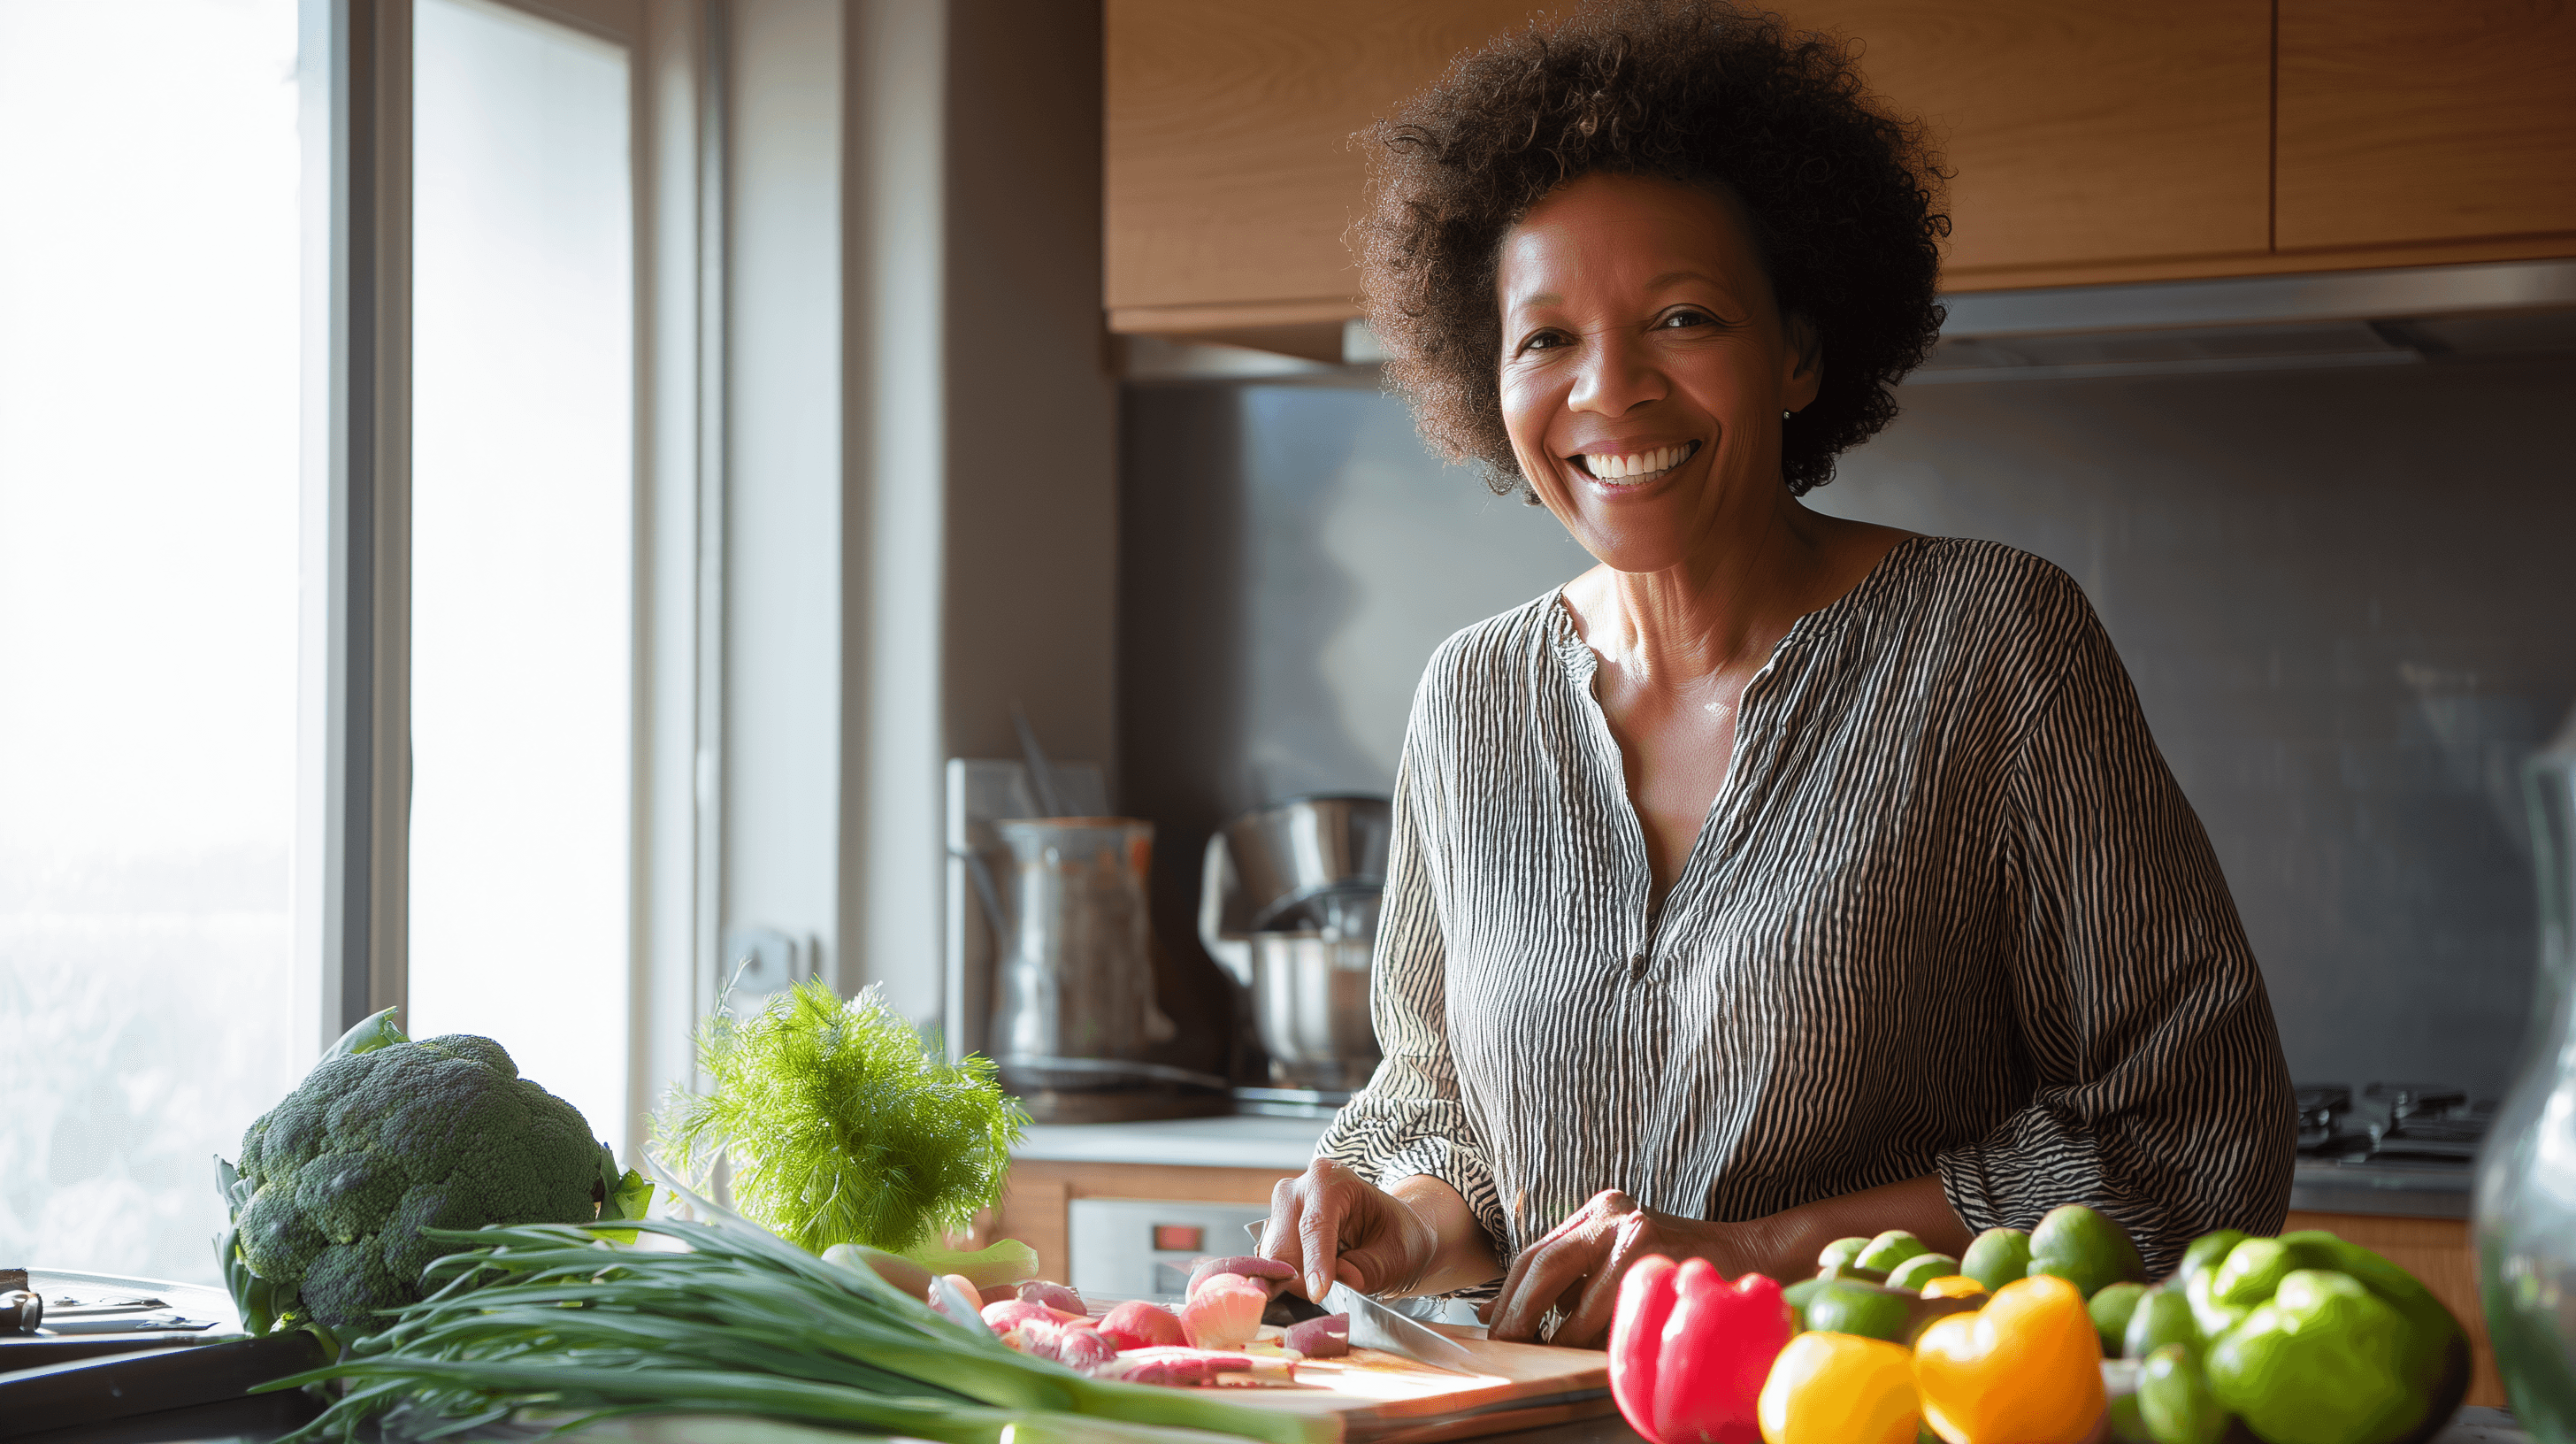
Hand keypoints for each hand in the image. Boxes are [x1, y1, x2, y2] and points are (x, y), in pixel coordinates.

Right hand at [1261, 1159, 1442, 1303]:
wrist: (1389, 1231)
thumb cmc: (1396, 1235)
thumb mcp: (1398, 1252)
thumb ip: (1372, 1267)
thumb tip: (1346, 1280)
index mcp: (1330, 1180)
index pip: (1315, 1225)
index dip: (1315, 1262)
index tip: (1317, 1294)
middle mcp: (1296, 1190)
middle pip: (1284, 1245)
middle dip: (1301, 1279)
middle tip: (1327, 1298)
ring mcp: (1279, 1212)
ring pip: (1272, 1260)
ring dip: (1294, 1283)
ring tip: (1326, 1286)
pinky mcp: (1273, 1235)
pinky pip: (1269, 1267)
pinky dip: (1286, 1283)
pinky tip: (1311, 1283)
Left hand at [1485, 1189, 1759, 1346]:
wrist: (1747, 1254)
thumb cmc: (1674, 1263)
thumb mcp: (1616, 1257)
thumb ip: (1568, 1280)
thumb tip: (1500, 1315)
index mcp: (1598, 1211)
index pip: (1534, 1254)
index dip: (1508, 1296)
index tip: (1492, 1329)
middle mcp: (1613, 1214)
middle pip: (1542, 1267)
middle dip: (1519, 1316)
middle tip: (1507, 1349)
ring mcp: (1638, 1235)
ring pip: (1577, 1303)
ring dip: (1560, 1340)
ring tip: (1550, 1357)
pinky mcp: (1662, 1264)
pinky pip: (1616, 1317)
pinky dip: (1599, 1342)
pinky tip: (1595, 1354)